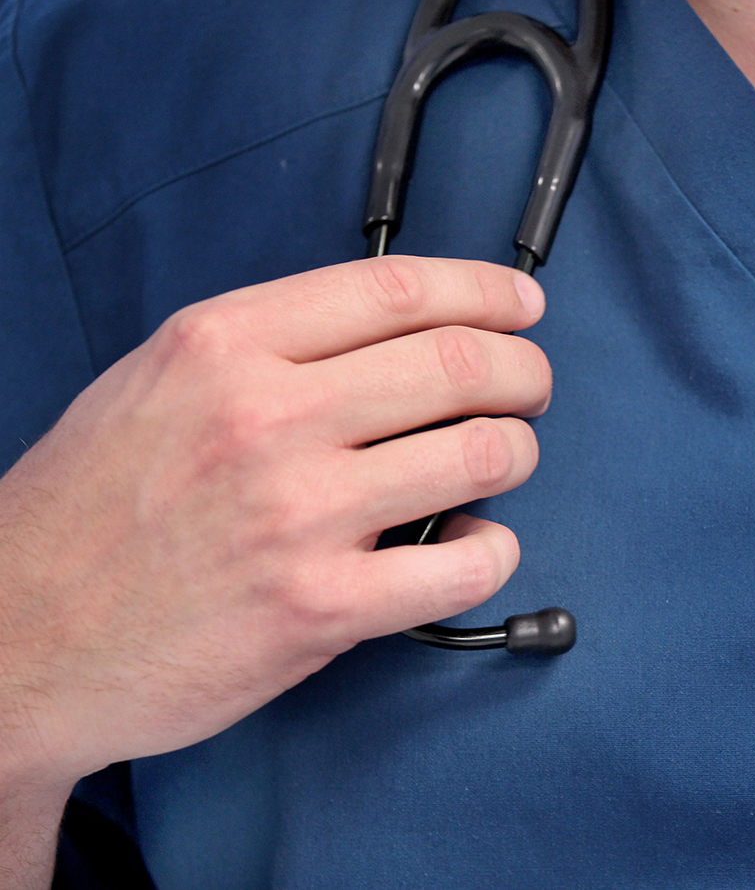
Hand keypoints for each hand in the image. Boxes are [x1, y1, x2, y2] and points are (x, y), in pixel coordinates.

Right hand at [0, 256, 549, 790]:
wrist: (17, 640)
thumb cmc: (86, 513)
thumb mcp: (154, 384)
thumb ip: (266, 349)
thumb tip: (391, 335)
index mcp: (223, 346)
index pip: (396, 288)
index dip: (485, 291)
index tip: (521, 305)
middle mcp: (267, 418)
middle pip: (459, 364)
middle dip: (523, 372)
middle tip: (529, 388)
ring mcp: (298, 516)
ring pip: (482, 455)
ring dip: (518, 453)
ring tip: (502, 462)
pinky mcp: (321, 609)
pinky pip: (464, 567)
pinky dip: (493, 551)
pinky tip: (475, 545)